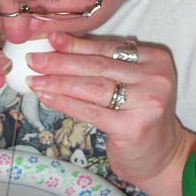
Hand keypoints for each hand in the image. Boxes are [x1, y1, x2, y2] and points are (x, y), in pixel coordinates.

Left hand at [26, 31, 185, 189]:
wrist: (162, 157)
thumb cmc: (138, 115)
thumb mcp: (129, 83)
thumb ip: (103, 63)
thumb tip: (57, 42)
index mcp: (155, 59)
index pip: (107, 48)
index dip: (75, 44)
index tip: (49, 38)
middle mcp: (155, 78)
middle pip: (97, 66)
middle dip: (60, 62)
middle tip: (33, 59)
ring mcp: (146, 103)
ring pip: (92, 87)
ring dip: (58, 82)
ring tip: (35, 80)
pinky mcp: (133, 128)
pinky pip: (91, 112)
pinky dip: (65, 103)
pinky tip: (47, 98)